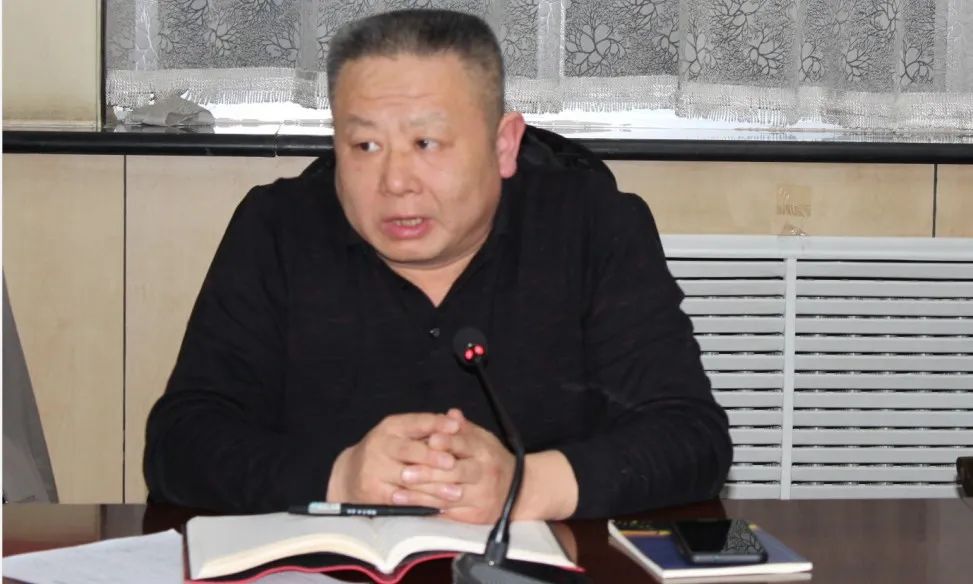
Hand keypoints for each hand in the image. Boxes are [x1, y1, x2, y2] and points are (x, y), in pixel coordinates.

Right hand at [326, 413, 460, 505]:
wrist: (350, 474)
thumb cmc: (388, 451)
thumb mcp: (403, 434)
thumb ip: (429, 429)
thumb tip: (457, 421)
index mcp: (391, 427)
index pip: (415, 422)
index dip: (436, 424)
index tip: (455, 427)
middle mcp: (380, 445)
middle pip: (407, 450)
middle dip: (431, 457)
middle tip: (453, 463)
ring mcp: (374, 469)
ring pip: (407, 478)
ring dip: (433, 486)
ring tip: (455, 491)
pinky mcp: (374, 492)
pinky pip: (402, 499)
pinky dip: (422, 502)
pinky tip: (439, 506)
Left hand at [395, 409, 515, 523]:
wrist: (521, 491)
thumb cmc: (494, 461)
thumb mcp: (484, 440)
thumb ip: (465, 429)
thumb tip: (451, 414)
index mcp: (485, 451)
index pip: (464, 445)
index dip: (446, 443)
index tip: (428, 441)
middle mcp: (485, 473)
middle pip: (455, 473)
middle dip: (428, 473)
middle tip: (404, 473)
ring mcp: (481, 496)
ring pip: (448, 496)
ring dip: (421, 495)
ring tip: (398, 493)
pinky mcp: (476, 515)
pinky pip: (449, 512)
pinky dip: (428, 509)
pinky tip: (411, 507)